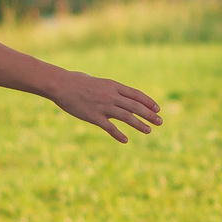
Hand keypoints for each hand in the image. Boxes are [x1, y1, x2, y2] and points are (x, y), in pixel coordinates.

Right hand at [47, 68, 162, 141]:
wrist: (61, 84)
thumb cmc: (77, 81)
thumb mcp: (97, 81)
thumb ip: (108, 89)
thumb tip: (115, 94)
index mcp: (113, 85)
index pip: (136, 94)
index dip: (148, 102)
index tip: (158, 109)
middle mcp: (111, 95)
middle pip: (135, 106)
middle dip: (149, 115)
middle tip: (160, 122)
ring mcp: (103, 106)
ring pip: (126, 117)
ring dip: (139, 124)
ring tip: (149, 130)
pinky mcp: (93, 116)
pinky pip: (109, 127)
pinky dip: (118, 134)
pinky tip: (126, 140)